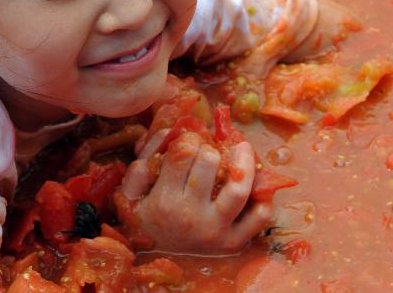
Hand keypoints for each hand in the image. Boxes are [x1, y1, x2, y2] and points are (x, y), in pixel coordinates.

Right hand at [119, 130, 272, 253]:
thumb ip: (144, 160)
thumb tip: (170, 132)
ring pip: (239, 188)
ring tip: (243, 148)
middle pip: (209, 162)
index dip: (187, 139)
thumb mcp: (131, 192)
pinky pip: (258, 219)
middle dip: (208, 148)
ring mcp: (217, 231)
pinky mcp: (234, 243)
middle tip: (206, 150)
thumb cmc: (143, 220)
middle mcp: (193, 215)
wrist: (154, 260)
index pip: (182, 153)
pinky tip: (255, 184)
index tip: (187, 141)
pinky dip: (262, 199)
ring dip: (244, 162)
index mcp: (165, 200)